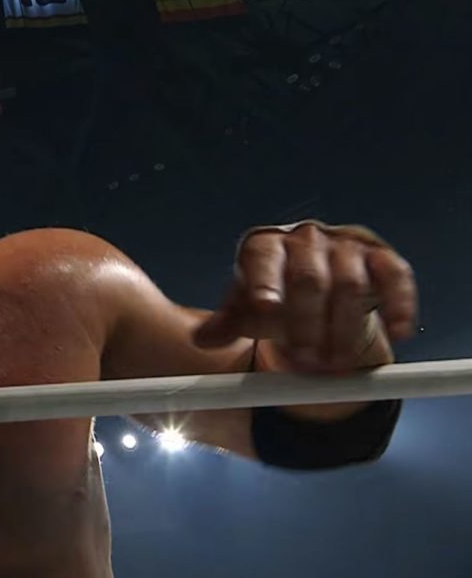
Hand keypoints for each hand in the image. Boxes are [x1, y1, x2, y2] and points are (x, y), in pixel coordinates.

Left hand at [193, 221, 417, 372]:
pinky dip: (399, 306)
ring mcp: (345, 245)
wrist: (317, 293)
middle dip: (306, 323)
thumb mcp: (247, 311)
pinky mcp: (381, 257)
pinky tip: (398, 332)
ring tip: (334, 363)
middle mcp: (305, 237)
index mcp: (265, 246)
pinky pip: (395, 278)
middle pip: (307, 278)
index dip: (263, 283)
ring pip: (348, 284)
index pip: (261, 259)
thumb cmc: (275, 300)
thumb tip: (201, 339)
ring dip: (343, 328)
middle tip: (305, 359)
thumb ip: (228, 324)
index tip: (265, 310)